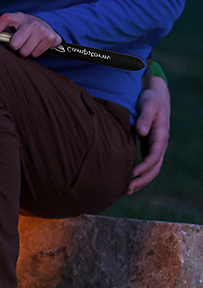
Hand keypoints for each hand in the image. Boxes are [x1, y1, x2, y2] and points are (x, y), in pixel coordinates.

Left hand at [0, 11, 60, 57]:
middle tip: (14, 45)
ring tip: (25, 44)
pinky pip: (35, 54)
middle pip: (14, 44)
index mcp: (19, 17)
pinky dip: (33, 53)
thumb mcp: (15, 23)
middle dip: (12, 47)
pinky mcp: (50, 38)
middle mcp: (31, 22)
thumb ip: (3, 28)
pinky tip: (35, 45)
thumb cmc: (25, 26)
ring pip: (24, 52)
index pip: (6, 19)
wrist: (47, 24)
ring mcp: (42, 30)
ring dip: (23, 51)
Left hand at [129, 74, 169, 193]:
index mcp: (161, 135)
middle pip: (154, 168)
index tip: (132, 173)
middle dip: (142, 179)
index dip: (144, 166)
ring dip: (141, 180)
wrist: (156, 97)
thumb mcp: (148, 105)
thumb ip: (145, 118)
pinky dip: (139, 173)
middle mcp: (160, 144)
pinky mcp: (149, 146)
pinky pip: (147, 164)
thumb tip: (141, 132)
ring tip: (126, 190)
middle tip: (127, 189)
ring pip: (151, 169)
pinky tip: (127, 178)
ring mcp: (156, 147)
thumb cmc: (150, 100)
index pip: (154, 155)